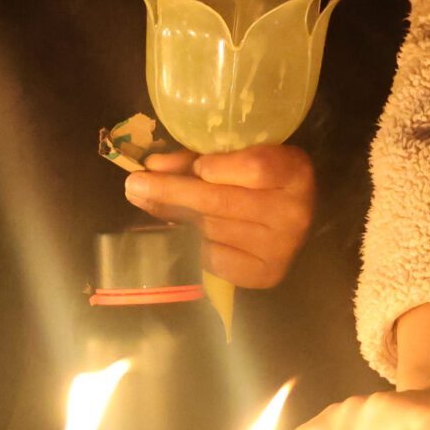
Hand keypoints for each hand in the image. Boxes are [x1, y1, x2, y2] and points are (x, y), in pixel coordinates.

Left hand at [122, 144, 314, 287]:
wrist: (292, 215)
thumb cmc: (259, 178)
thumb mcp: (237, 156)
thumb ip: (198, 159)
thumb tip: (152, 166)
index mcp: (294, 173)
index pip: (254, 168)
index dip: (218, 166)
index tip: (194, 165)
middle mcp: (293, 213)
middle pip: (222, 202)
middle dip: (172, 192)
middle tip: (134, 184)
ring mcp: (280, 248)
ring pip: (211, 230)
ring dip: (174, 216)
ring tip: (147, 202)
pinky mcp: (265, 274)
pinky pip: (213, 258)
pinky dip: (192, 243)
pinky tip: (182, 230)